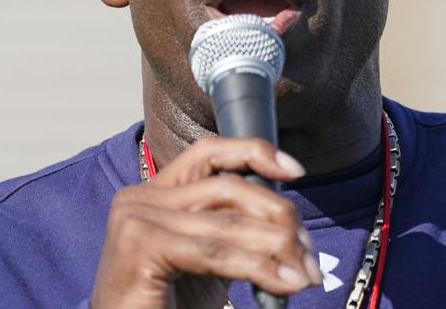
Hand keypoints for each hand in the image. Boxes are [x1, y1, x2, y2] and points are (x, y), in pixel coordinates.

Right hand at [90, 137, 322, 308]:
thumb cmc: (167, 306)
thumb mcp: (206, 258)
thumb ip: (234, 229)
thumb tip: (290, 221)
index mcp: (154, 192)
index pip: (209, 152)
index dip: (255, 152)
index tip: (296, 171)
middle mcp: (139, 197)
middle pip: (228, 187)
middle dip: (279, 217)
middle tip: (309, 255)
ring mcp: (136, 219)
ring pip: (228, 221)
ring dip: (278, 247)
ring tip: (305, 275)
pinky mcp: (140, 246)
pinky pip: (215, 252)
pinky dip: (258, 268)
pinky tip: (283, 284)